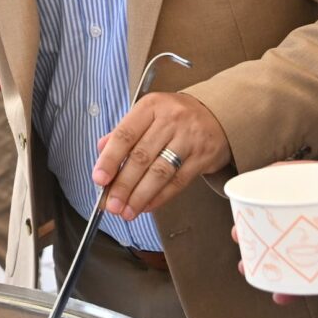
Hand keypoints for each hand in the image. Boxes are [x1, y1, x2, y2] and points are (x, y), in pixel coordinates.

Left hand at [92, 92, 233, 220]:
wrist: (218, 113)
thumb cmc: (175, 116)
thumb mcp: (149, 113)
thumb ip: (124, 132)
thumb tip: (101, 150)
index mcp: (151, 106)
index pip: (125, 134)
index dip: (110, 159)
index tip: (99, 179)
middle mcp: (171, 120)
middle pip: (141, 157)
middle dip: (123, 185)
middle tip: (111, 204)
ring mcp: (189, 138)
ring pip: (159, 172)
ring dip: (140, 196)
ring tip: (126, 211)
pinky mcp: (203, 157)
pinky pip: (178, 181)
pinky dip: (160, 197)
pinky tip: (146, 206)